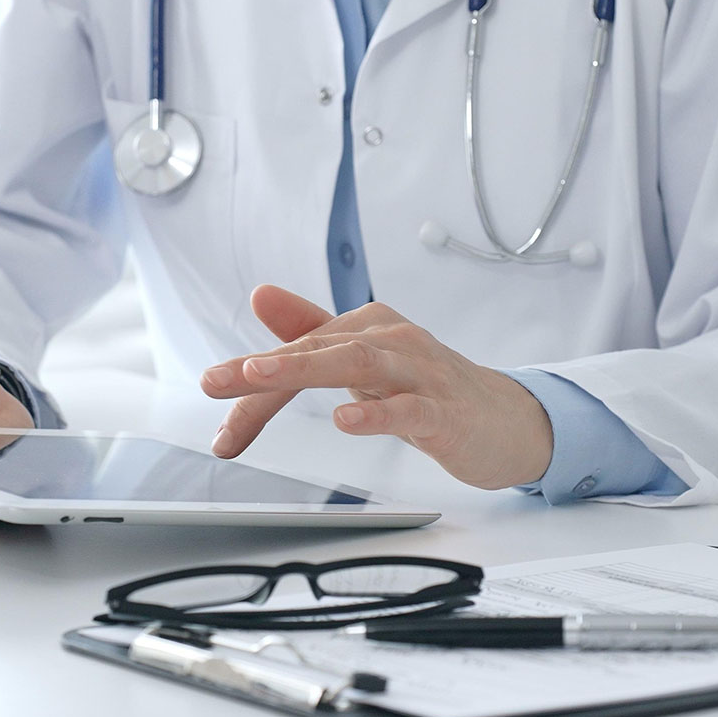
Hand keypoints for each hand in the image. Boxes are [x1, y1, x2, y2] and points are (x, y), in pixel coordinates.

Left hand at [200, 285, 552, 490]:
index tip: (212, 401)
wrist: (505, 418)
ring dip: (304, 370)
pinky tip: (345, 421)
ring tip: (260, 378)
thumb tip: (260, 294)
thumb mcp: (363, 357)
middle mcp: (390, 340)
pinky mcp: (446, 411)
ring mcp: (420, 373)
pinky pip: (410, 409)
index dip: (250, 379)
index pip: (297, 350)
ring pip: (358, 365)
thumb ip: (311, 330)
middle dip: (261, 368)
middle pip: (318, 349)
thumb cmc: (427, 385)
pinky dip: (376, 414)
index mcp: (365, 327)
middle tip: (213, 381)